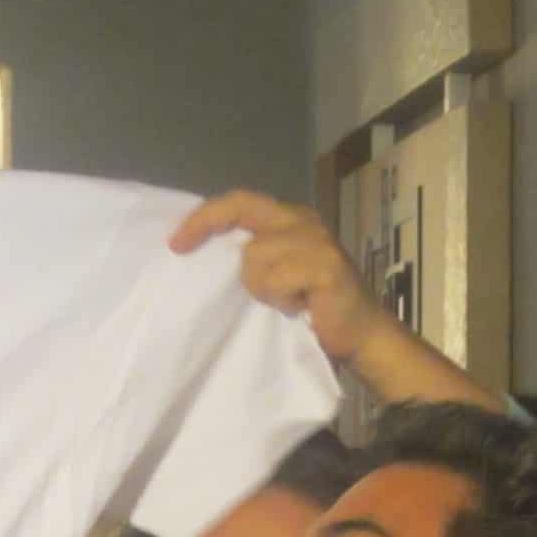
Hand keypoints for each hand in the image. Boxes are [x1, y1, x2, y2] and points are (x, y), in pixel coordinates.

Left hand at [170, 191, 394, 367]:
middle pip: (244, 207)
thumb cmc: (314, 308)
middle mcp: (302, 221)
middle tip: (178, 247)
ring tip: (284, 301)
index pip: (241, 202)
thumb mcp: (277, 274)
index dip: (206, 216)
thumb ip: (253, 256)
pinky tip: (300, 307)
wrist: (361, 335)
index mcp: (290, 219)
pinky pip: (275, 279)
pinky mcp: (325, 266)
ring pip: (254, 256)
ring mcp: (316, 241)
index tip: (175, 242)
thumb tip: (201, 253)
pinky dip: (279, 299)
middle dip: (205, 223)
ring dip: (260, 287)